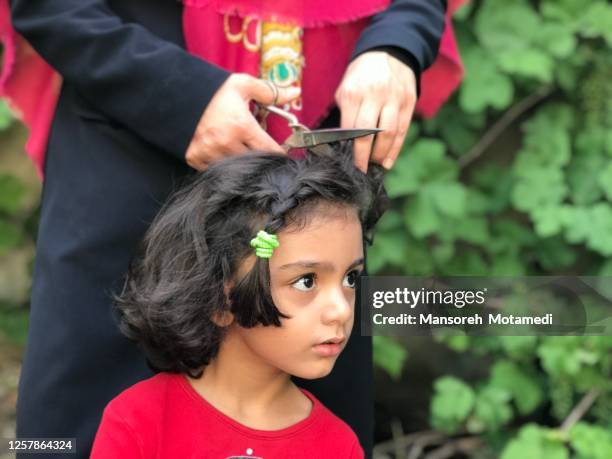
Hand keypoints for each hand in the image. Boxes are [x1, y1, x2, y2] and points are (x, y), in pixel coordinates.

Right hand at [185, 73, 300, 169]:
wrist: (176, 91)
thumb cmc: (212, 89)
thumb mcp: (243, 85)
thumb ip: (271, 92)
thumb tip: (296, 92)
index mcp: (241, 126)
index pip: (269, 150)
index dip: (278, 153)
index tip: (280, 152)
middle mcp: (226, 143)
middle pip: (254, 162)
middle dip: (259, 157)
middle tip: (257, 148)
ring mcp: (209, 153)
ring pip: (234, 168)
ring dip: (240, 161)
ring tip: (239, 148)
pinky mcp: (194, 158)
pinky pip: (214, 169)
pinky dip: (220, 163)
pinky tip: (221, 152)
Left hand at [335, 51, 416, 171]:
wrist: (388, 51)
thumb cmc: (361, 75)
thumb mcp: (346, 88)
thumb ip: (346, 113)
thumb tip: (344, 142)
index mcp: (354, 92)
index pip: (350, 127)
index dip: (349, 148)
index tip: (346, 163)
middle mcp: (375, 95)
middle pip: (369, 133)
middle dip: (364, 156)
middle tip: (360, 170)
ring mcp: (394, 98)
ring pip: (388, 134)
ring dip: (381, 154)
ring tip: (374, 166)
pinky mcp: (408, 102)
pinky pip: (402, 130)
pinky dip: (395, 149)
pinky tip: (388, 162)